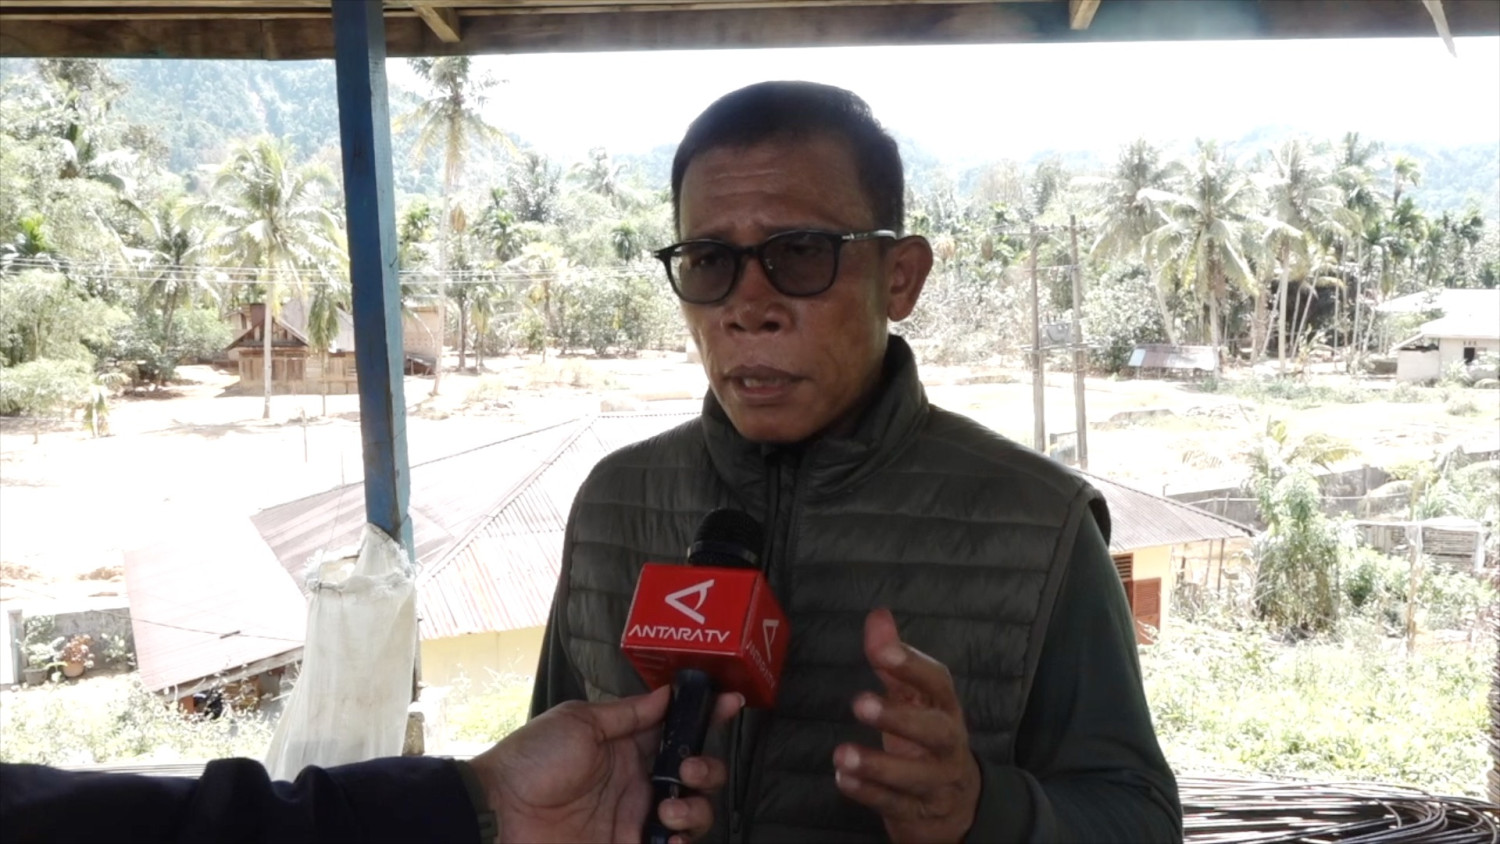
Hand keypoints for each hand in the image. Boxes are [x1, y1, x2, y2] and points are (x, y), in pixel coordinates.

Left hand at [470, 687, 742, 843]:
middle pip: (697, 774)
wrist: (499, 814)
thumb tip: (667, 694)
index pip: (677, 728)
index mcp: (629, 745)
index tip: (731, 703)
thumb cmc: (532, 760)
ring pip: (694, 813)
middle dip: (707, 769)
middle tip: (687, 770)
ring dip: (695, 809)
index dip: (708, 716)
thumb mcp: (580, 722)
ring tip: (668, 809)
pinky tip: (669, 838)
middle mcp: (639, 781)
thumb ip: (628, 713)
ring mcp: (635, 817)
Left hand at [832, 608, 980, 843]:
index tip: (881, 651)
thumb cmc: (927, 740)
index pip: (938, 683)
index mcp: (945, 710)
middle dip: (900, 718)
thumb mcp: (914, 699)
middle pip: (935, 731)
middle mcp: (948, 745)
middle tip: (859, 703)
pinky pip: (895, 805)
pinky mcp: (920, 813)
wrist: (958, 807)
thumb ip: (893, 660)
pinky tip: (843, 780)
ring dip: (877, 766)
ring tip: (842, 755)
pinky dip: (868, 794)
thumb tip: (878, 616)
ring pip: (914, 777)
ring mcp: (937, 782)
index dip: (912, 666)